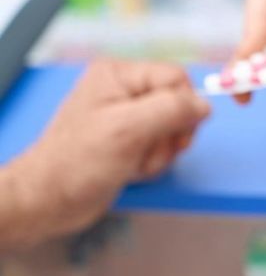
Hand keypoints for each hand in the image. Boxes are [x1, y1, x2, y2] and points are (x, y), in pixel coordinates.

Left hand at [10, 59, 209, 243]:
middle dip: (169, 136)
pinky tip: (131, 169)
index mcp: (119, 75)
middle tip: (145, 150)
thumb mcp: (129, 129)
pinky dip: (153, 162)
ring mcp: (126, 117)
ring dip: (160, 153)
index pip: (177, 79)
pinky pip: (161, 146)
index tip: (169, 133)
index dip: (182, 107)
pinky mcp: (129, 140)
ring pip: (173, 130)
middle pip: (178, 105)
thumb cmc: (78, 163)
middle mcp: (123, 91)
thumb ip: (171, 110)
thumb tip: (205, 104)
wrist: (50, 200)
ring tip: (134, 163)